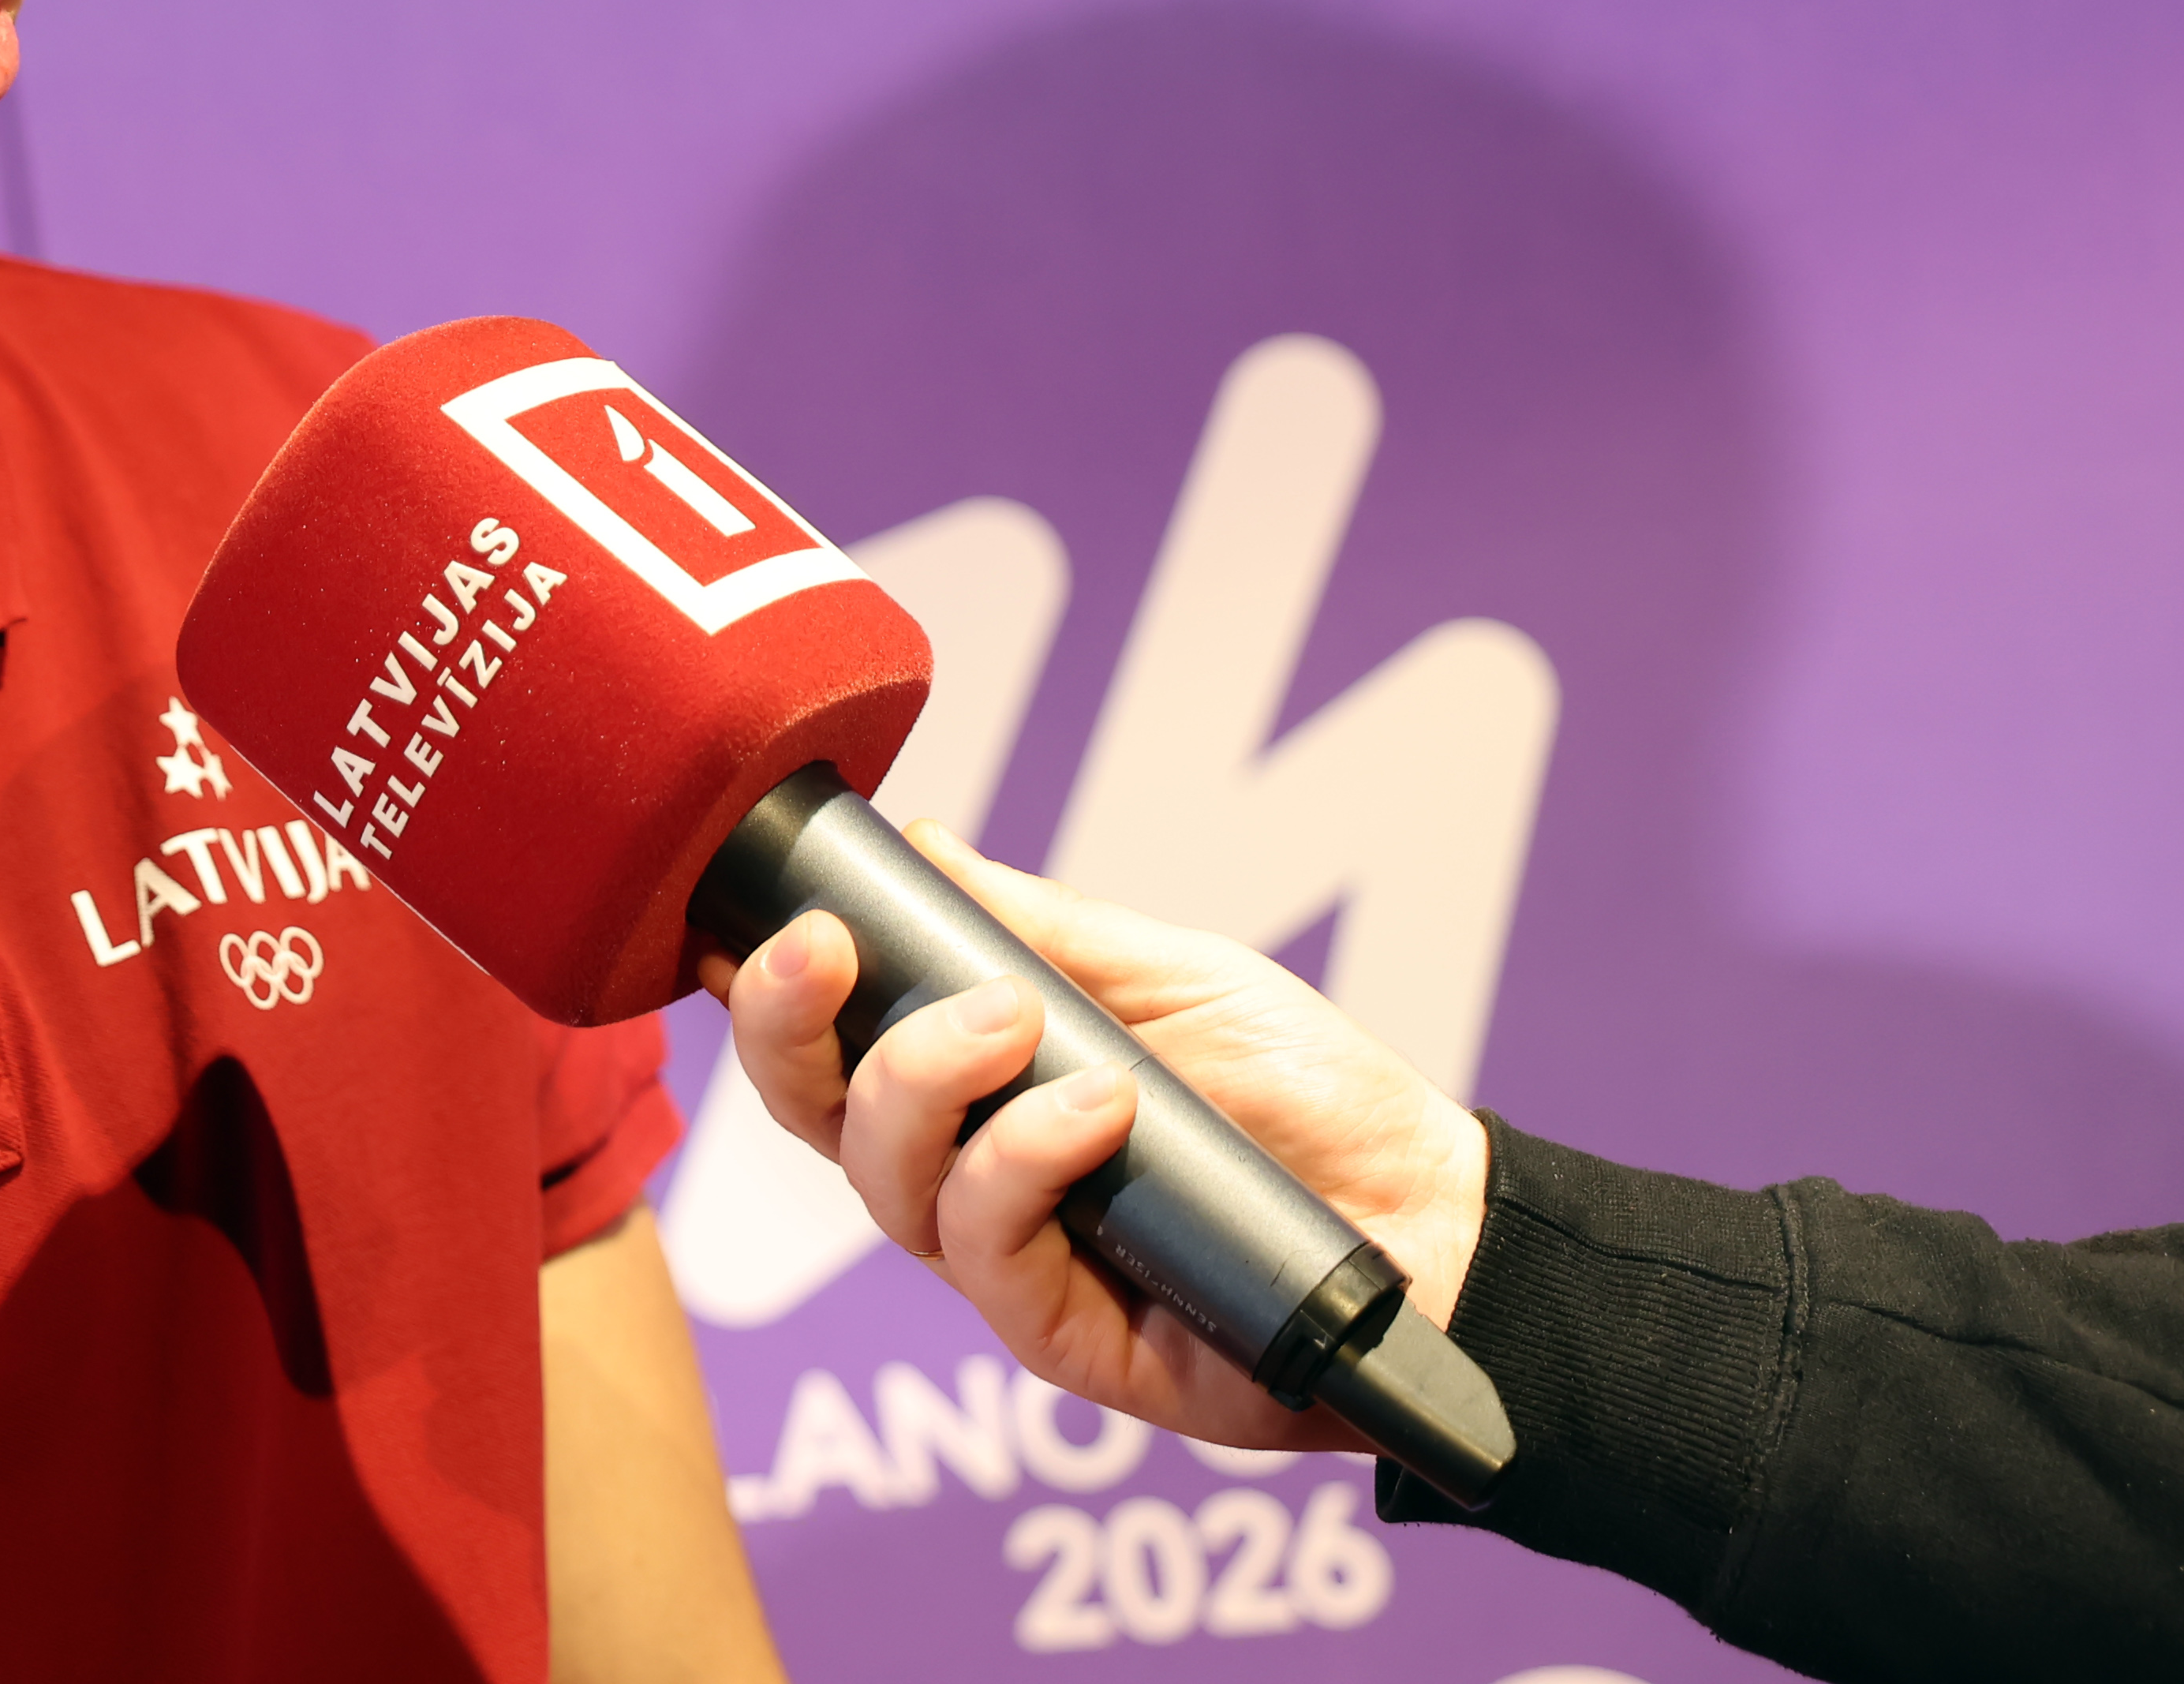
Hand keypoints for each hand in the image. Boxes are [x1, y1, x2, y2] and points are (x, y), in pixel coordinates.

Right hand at [683, 827, 1491, 1457]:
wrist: (1431, 1218)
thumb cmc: (1304, 1094)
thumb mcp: (1168, 973)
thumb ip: (1039, 926)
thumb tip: (918, 846)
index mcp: (971, 1088)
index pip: (826, 1044)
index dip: (761, 989)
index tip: (752, 911)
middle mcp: (964, 1176)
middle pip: (813, 1116)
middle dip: (786, 1025)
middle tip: (825, 947)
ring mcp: (1005, 1263)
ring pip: (884, 1185)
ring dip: (927, 1084)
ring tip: (1019, 1023)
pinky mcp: (1059, 1337)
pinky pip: (985, 1254)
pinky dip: (1023, 1163)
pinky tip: (1097, 1112)